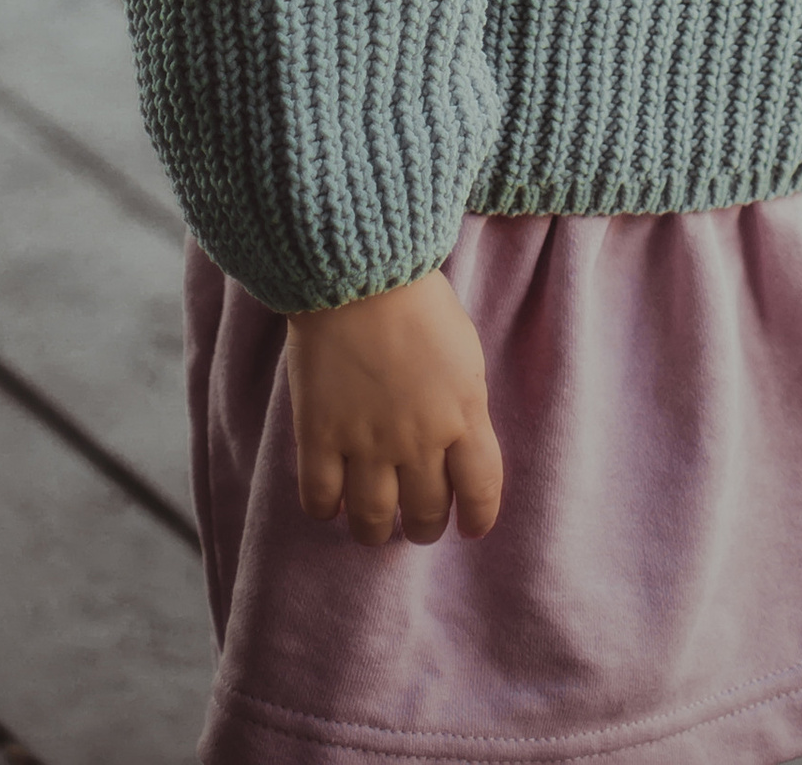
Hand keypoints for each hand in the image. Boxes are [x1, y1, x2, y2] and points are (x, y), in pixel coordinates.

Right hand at [286, 269, 503, 548]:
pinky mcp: (320, 435)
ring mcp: (367, 441)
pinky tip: (331, 503)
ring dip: (377, 530)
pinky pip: (321, 498)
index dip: (478, 518)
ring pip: (374, 519)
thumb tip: (461, 443)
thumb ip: (464, 404)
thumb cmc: (417, 301)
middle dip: (425, 526)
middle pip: (426, 512)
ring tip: (375, 526)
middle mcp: (419, 440)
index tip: (471, 527)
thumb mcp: (464, 352)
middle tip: (419, 523)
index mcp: (463, 414)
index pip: (481, 491)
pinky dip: (326, 510)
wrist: (359, 271)